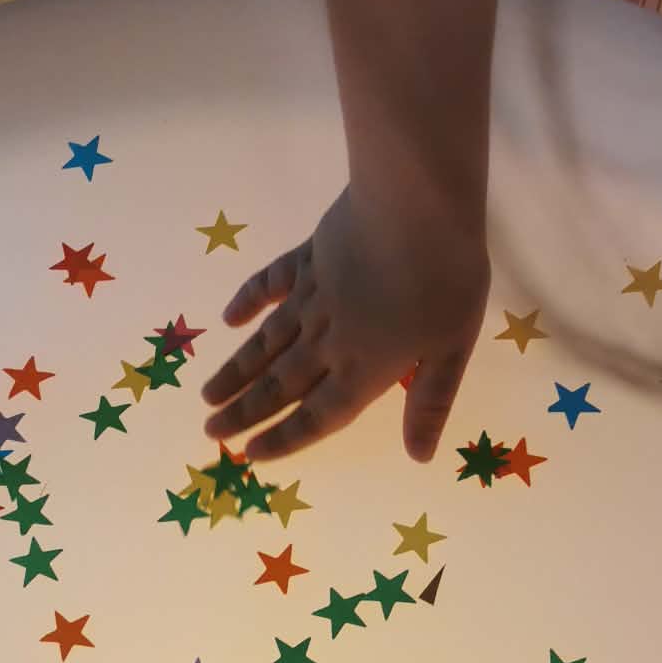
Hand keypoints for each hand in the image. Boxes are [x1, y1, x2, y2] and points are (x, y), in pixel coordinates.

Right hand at [200, 186, 488, 464]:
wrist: (416, 205)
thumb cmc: (445, 281)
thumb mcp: (453, 351)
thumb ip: (430, 403)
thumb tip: (418, 457)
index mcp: (363, 370)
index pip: (317, 417)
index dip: (284, 439)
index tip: (251, 455)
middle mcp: (327, 342)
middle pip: (280, 385)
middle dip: (244, 412)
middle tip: (211, 430)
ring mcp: (312, 298)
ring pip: (266, 343)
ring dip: (236, 371)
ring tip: (208, 393)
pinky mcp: (309, 257)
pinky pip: (271, 283)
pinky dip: (248, 301)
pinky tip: (229, 317)